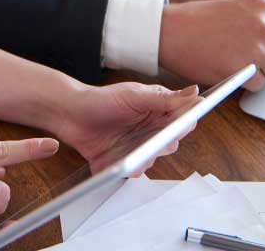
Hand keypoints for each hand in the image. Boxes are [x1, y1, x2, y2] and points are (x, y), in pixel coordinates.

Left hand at [51, 81, 200, 172]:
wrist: (68, 114)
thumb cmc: (99, 99)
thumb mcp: (134, 96)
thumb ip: (165, 99)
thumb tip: (195, 93)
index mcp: (157, 110)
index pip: (183, 120)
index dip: (184, 125)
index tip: (180, 127)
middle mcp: (149, 129)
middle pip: (170, 143)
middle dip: (163, 144)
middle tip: (153, 141)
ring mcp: (137, 145)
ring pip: (153, 159)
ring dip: (144, 158)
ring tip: (131, 151)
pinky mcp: (123, 160)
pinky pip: (134, 171)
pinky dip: (128, 168)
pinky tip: (118, 161)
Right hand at [158, 0, 264, 89]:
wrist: (171, 31)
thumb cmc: (199, 20)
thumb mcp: (238, 7)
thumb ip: (263, 20)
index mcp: (264, 5)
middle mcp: (264, 25)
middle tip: (258, 59)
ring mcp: (256, 48)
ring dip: (264, 73)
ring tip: (242, 64)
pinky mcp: (244, 70)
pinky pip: (260, 85)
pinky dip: (247, 84)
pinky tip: (231, 71)